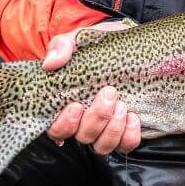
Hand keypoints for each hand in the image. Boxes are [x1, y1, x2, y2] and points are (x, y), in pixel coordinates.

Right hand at [42, 23, 140, 154]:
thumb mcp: (80, 39)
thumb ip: (62, 46)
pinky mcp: (127, 131)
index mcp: (67, 104)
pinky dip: (129, 135)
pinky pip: (126, 145)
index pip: (56, 130)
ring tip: (122, 105)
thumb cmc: (99, 45)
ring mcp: (106, 128)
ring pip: (102, 145)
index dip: (64, 124)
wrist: (129, 45)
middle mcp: (84, 122)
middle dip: (96, 118)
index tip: (77, 105)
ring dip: (112, 128)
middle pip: (82, 137)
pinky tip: (134, 117)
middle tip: (109, 93)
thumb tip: (50, 64)